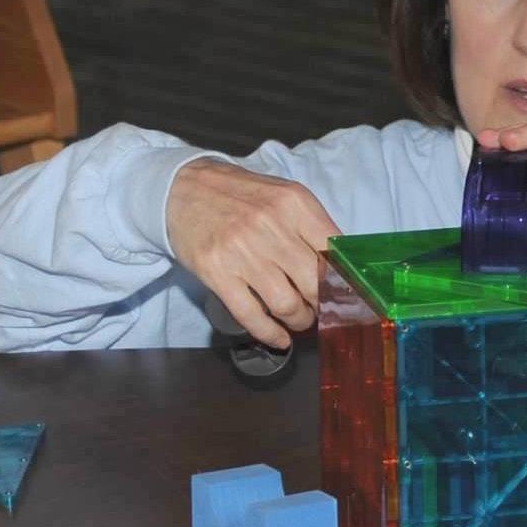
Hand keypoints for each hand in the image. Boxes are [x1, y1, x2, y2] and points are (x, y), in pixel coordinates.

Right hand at [167, 159, 340, 348]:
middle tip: (322, 309)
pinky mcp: (216, 272)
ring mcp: (242, 251)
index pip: (334, 252)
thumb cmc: (240, 195)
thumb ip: (312, 227)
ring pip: (286, 303)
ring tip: (300, 319)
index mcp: (295, 204)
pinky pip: (250, 314)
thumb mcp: (284, 196)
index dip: (344, 280)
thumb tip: (340, 266)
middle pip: (314, 283)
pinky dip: (269, 333)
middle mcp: (271, 226)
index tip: (346, 294)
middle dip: (323, 305)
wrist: (180, 188)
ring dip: (299, 320)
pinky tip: (279, 338)